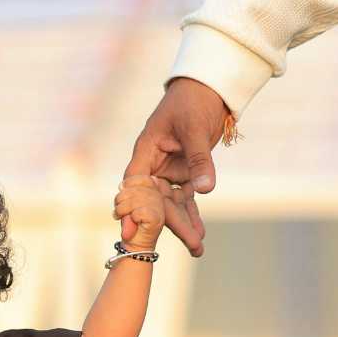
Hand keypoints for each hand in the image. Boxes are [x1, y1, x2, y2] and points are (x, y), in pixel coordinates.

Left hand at [112, 176, 163, 251]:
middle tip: (118, 212)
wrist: (135, 246)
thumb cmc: (130, 224)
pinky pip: (137, 212)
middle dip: (120, 200)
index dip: (126, 186)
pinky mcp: (156, 218)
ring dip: (121, 210)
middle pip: (133, 190)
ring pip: (133, 200)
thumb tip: (122, 185)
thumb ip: (127, 191)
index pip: (139, 179)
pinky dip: (129, 218)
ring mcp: (159, 208)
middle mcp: (158, 198)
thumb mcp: (127, 203)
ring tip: (120, 217)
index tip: (122, 199)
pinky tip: (131, 223)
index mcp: (153, 191)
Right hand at [122, 77, 232, 257]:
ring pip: (171, 204)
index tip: (128, 230)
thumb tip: (205, 190)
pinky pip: (186, 198)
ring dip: (182, 224)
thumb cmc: (194, 101)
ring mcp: (168, 171)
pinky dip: (192, 214)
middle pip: (154, 200)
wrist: (209, 89)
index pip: (134, 184)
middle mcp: (154, 165)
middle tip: (168, 246)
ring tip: (196, 247)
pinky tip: (199, 234)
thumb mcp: (195, 130)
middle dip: (162, 225)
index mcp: (146, 151)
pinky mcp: (184, 173)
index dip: (130, 208)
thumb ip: (199, 160)